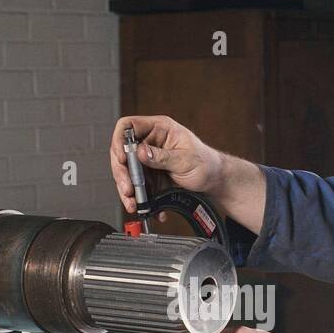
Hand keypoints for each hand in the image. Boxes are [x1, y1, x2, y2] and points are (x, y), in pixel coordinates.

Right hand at [108, 115, 223, 215]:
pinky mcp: (150, 176)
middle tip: (128, 188)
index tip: (122, 159)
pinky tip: (145, 206)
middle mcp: (150, 142)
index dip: (119, 141)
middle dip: (122, 173)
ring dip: (128, 190)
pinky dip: (139, 199)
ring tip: (133, 203)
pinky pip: (138, 186)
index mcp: (159, 128)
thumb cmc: (205, 163)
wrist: (214, 180)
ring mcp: (148, 160)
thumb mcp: (185, 159)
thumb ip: (162, 156)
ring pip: (128, 173)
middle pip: (123, 153)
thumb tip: (141, 152)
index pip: (128, 126)